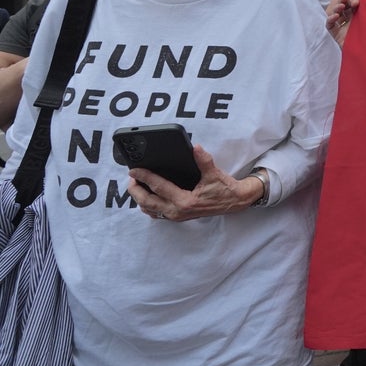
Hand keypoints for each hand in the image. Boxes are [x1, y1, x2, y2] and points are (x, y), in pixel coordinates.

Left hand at [128, 145, 261, 220]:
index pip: (158, 187)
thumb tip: (196, 148)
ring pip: (149, 209)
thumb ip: (204, 160)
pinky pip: (157, 213)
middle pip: (147, 202)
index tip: (134, 170)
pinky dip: (148, 205)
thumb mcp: (214, 173)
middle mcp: (178, 211)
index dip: (144, 177)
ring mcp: (177, 216)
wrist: (235, 201)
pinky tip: (147, 197)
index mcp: (185, 201)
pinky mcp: (178, 216)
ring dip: (140, 199)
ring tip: (136, 186)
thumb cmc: (224, 189)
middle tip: (131, 178)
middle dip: (135, 190)